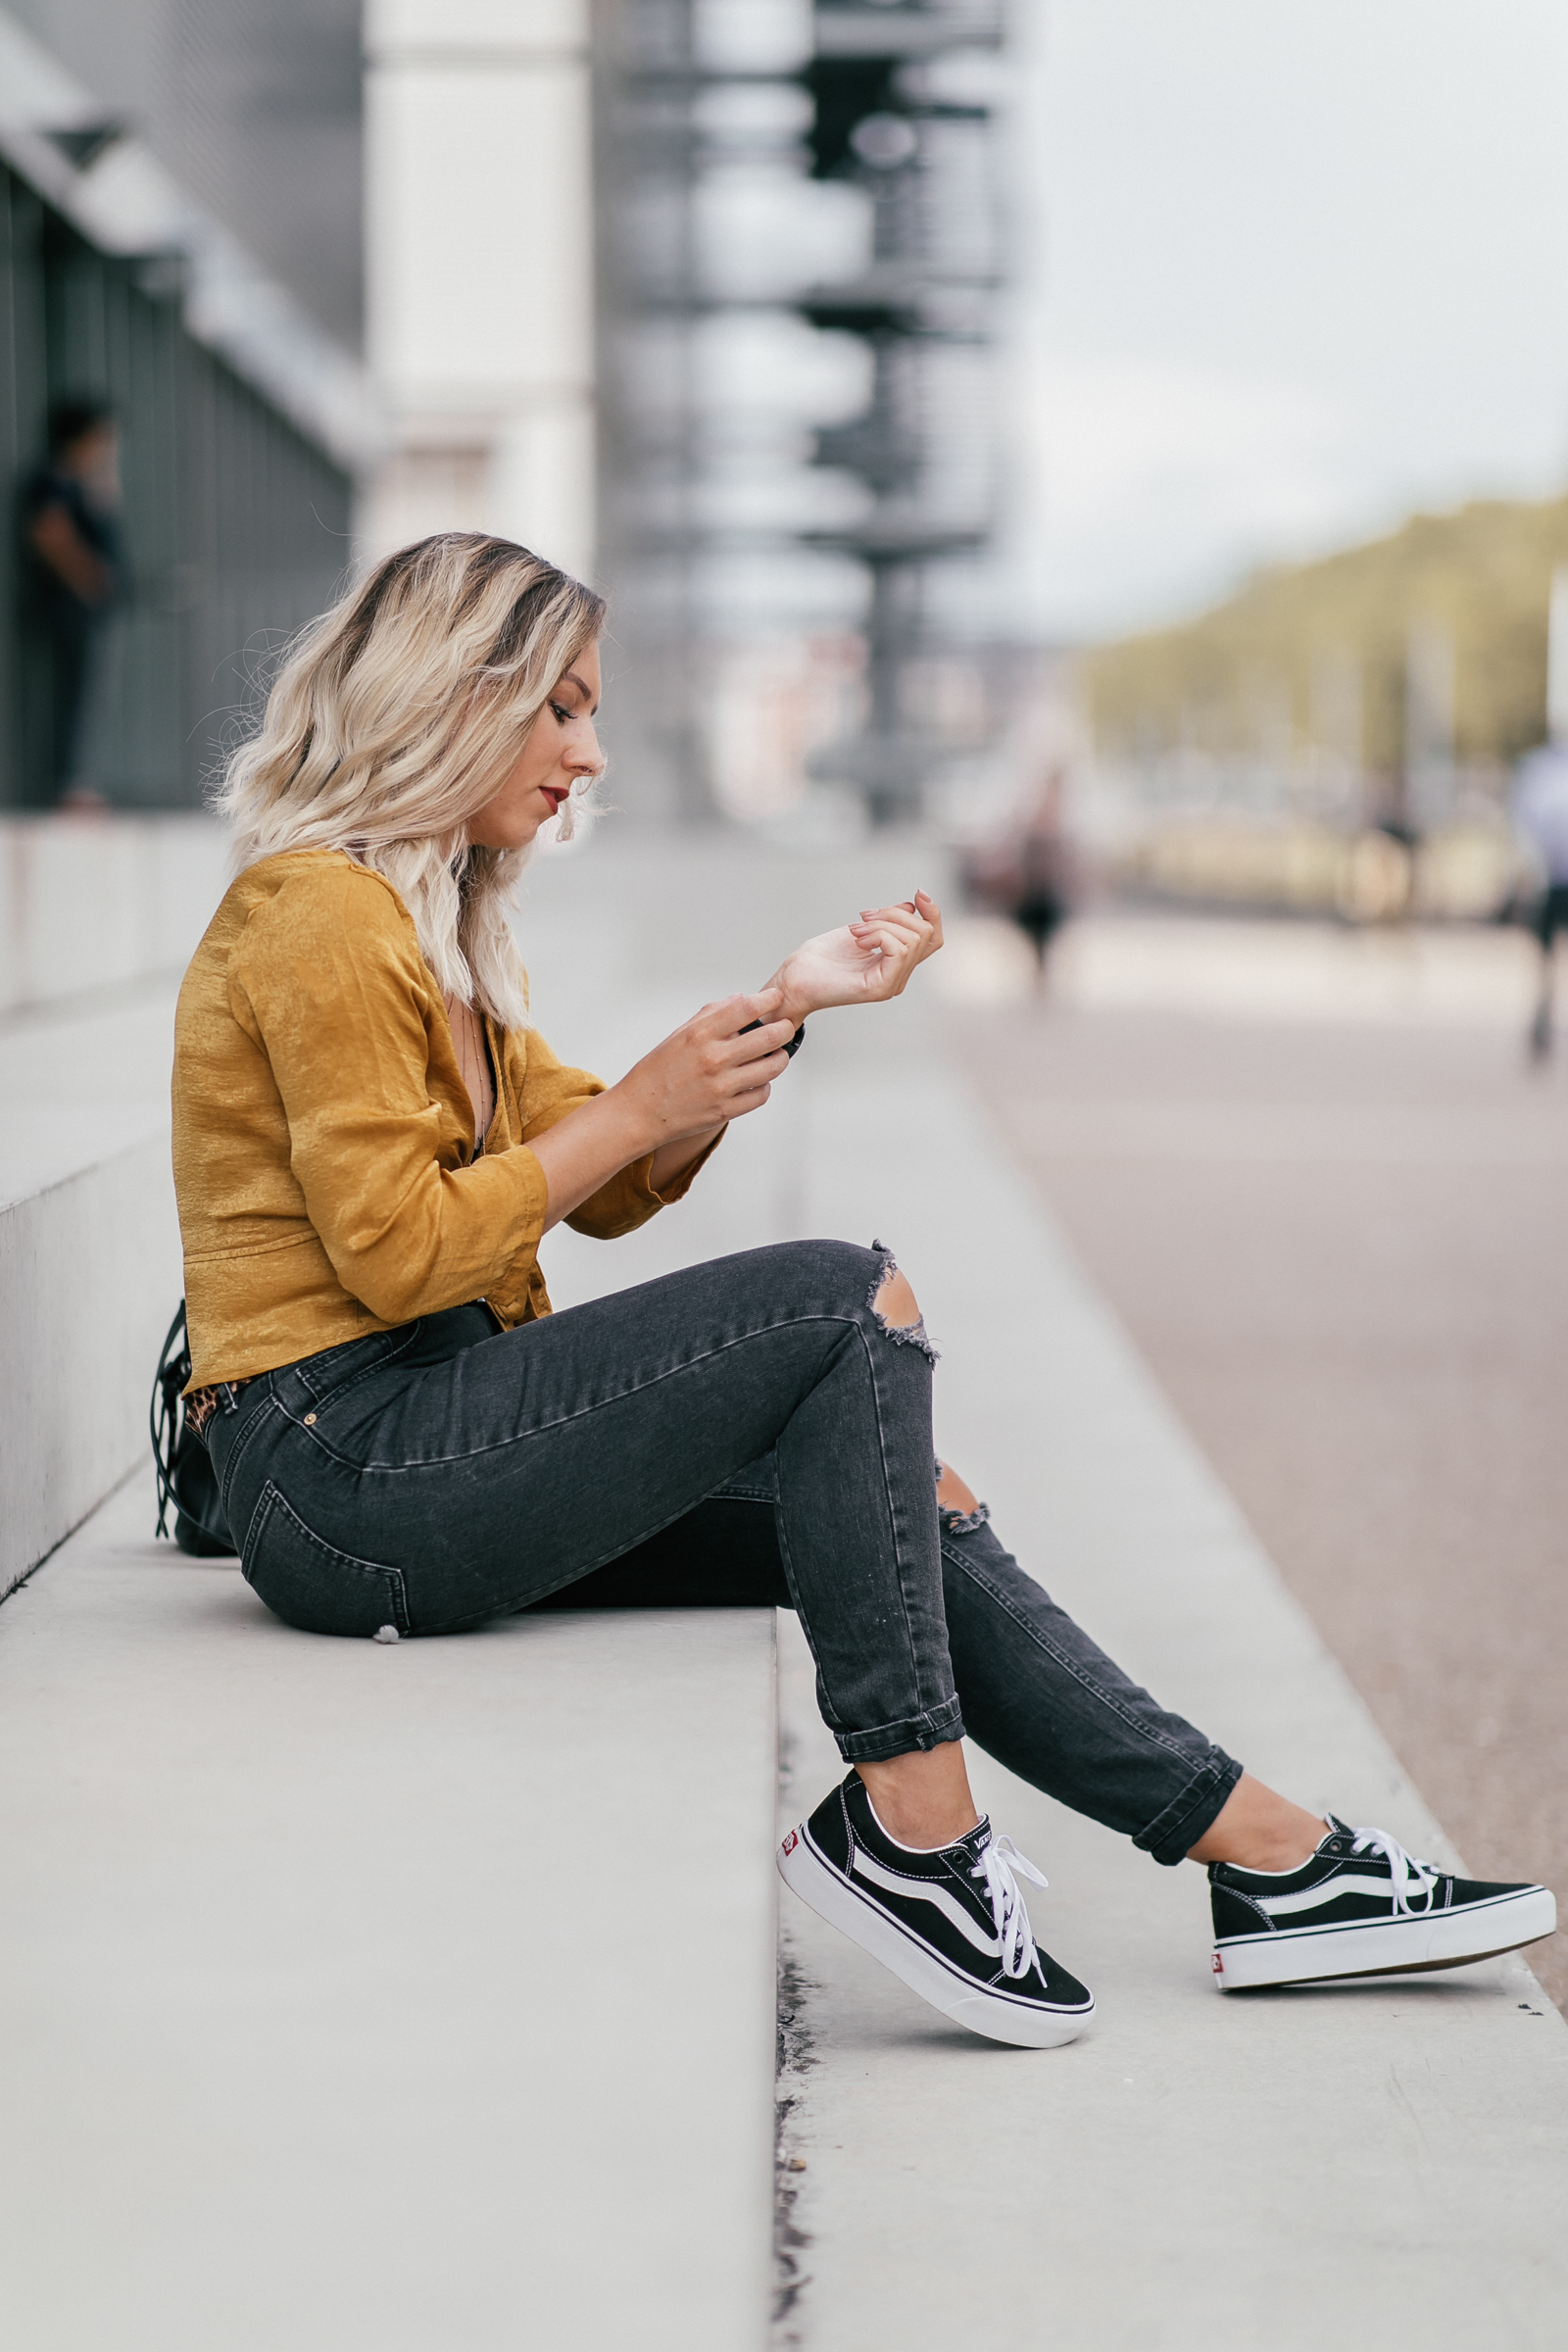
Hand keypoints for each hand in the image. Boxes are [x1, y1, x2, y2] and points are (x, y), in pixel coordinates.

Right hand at [609, 991, 795, 1149]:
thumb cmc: (656, 1073)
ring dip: (780, 1058)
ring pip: (772, 1067)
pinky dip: (764, 1085)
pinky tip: (757, 1080)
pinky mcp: (725, 1111)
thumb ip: (711, 1016)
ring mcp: (721, 1087)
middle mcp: (713, 1059)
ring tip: (776, 1055)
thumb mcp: (678, 1035)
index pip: (746, 1009)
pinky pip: (761, 1094)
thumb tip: (740, 1000)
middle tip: (785, 1028)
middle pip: (769, 1036)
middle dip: (785, 1029)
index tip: (777, 998)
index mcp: (700, 1035)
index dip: (769, 1000)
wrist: (640, 1112)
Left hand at [768, 890, 943, 1022]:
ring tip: (856, 931)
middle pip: (925, 933)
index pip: (933, 938)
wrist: (796, 979)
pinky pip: (899, 949)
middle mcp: (900, 976)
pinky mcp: (882, 988)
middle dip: (894, 914)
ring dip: (881, 924)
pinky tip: (858, 940)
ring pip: (912, 939)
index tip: (918, 893)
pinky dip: (879, 935)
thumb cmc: (822, 958)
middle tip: (862, 917)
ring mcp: (893, 984)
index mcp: (897, 963)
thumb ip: (889, 922)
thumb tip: (912, 907)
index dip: (933, 913)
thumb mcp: (862, 929)